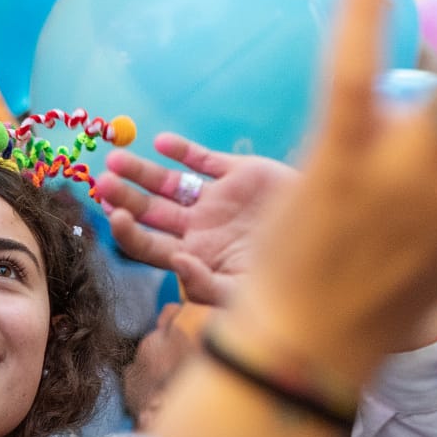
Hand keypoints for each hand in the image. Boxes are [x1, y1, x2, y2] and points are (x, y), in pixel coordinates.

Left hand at [101, 133, 295, 306]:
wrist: (335, 240)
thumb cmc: (292, 280)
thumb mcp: (248, 294)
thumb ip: (207, 285)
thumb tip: (176, 263)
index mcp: (196, 257)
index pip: (149, 246)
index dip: (128, 233)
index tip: (113, 217)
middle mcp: (200, 228)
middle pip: (150, 212)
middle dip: (125, 197)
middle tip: (102, 181)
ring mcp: (217, 199)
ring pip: (168, 183)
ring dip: (142, 172)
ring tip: (116, 159)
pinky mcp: (238, 173)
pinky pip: (202, 160)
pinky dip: (182, 150)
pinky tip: (162, 142)